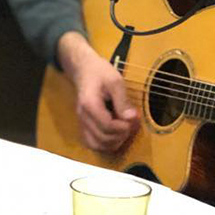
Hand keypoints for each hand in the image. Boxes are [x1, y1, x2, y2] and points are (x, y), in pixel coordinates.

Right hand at [56, 32, 139, 152]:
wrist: (84, 69)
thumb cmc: (100, 72)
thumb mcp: (115, 81)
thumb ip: (122, 100)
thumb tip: (131, 118)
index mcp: (90, 105)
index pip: (107, 126)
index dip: (123, 127)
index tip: (132, 119)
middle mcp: (83, 117)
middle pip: (102, 138)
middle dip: (120, 135)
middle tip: (130, 125)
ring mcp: (82, 122)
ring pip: (96, 145)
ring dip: (113, 143)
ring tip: (123, 131)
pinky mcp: (84, 125)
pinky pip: (92, 143)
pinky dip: (104, 144)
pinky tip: (114, 136)